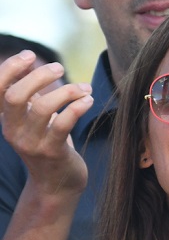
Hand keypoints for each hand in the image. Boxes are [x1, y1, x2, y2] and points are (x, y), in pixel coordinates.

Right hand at [0, 52, 90, 198]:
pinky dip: (77, 107)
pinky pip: (62, 124)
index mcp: (6, 119)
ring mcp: (31, 143)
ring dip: (67, 91)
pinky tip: (88, 100)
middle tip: (60, 68)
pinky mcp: (52, 152)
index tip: (30, 55)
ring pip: (42, 109)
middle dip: (39, 77)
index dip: (9, 69)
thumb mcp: (34, 119)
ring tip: (85, 88)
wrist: (56, 183)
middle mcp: (13, 131)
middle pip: (16, 96)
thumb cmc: (48, 143)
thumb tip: (36, 64)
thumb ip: (32, 96)